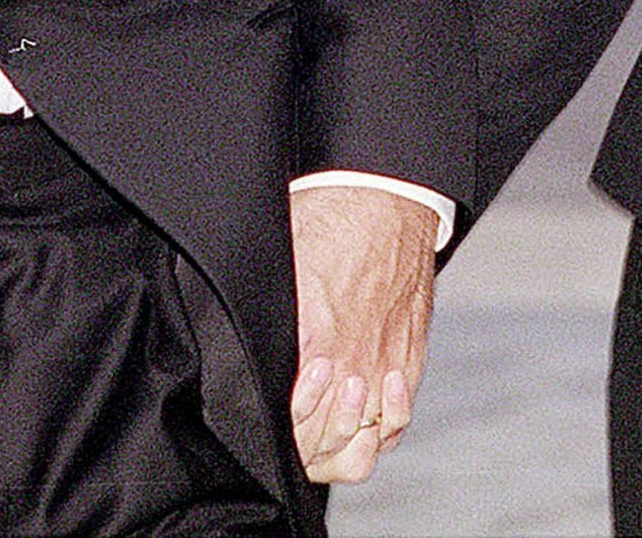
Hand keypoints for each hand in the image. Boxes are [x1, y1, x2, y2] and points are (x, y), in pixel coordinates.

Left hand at [287, 185, 436, 484]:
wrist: (386, 197)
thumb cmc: (330, 218)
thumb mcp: (277, 263)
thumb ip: (261, 314)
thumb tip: (232, 337)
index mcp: (310, 341)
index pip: (288, 424)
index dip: (275, 432)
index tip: (268, 414)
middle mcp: (348, 362)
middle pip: (321, 442)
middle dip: (302, 445)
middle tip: (294, 427)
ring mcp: (382, 365)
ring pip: (360, 443)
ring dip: (340, 441)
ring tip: (327, 421)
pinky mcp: (409, 358)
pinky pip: (398, 421)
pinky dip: (382, 429)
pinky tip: (367, 412)